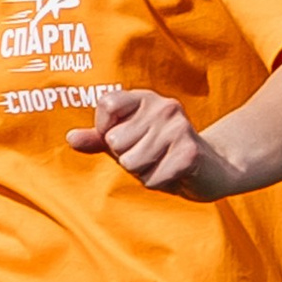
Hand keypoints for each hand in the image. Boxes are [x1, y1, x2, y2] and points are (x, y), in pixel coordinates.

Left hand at [70, 87, 240, 201]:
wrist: (211, 167)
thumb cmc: (161, 152)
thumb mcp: (126, 142)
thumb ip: (97, 139)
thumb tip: (70, 138)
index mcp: (145, 98)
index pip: (106, 105)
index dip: (106, 130)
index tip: (126, 136)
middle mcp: (163, 107)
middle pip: (115, 143)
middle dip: (127, 158)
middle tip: (152, 154)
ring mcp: (178, 128)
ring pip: (131, 163)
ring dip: (143, 172)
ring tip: (162, 162)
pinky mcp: (189, 153)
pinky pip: (150, 179)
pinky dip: (158, 183)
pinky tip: (173, 173)